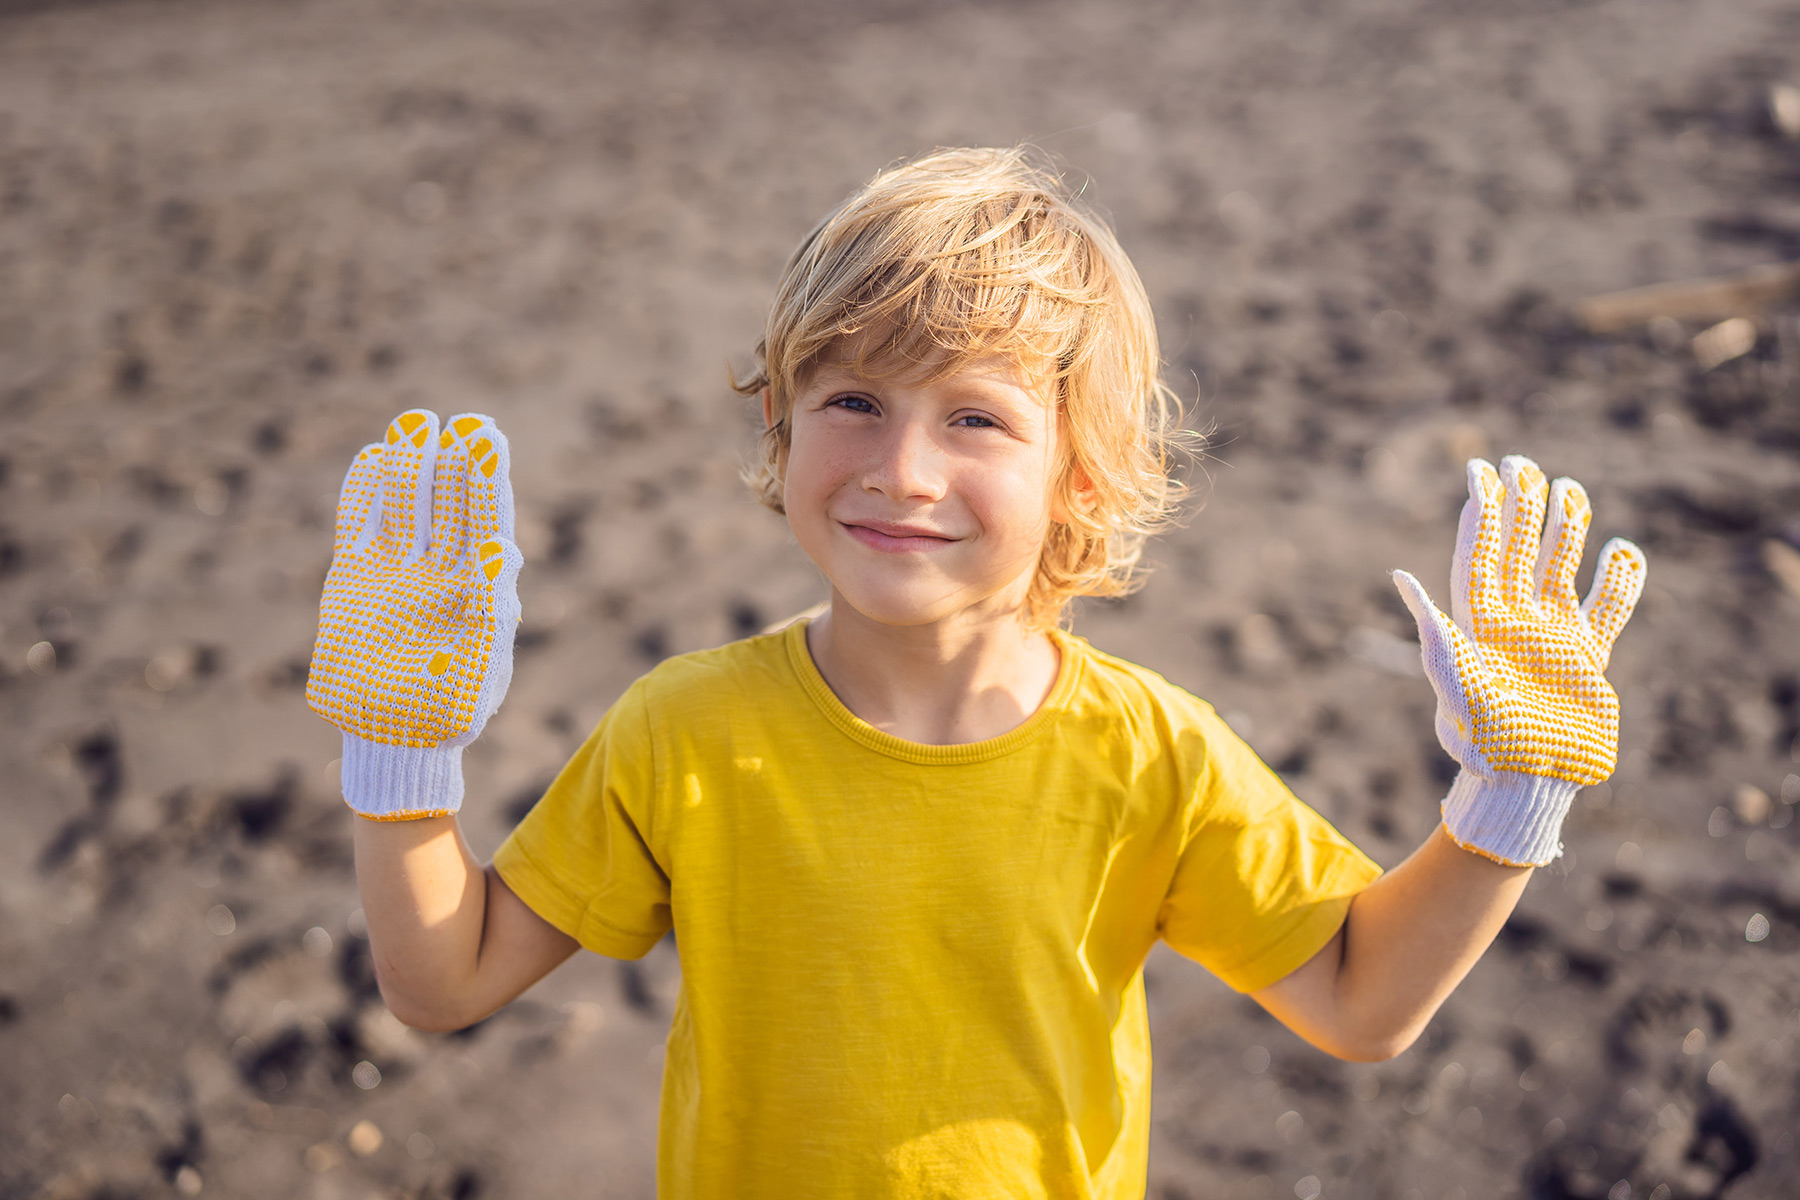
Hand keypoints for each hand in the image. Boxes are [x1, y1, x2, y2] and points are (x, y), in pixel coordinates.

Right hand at [307, 410, 523, 818]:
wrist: (395, 742)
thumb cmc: (449, 712)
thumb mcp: (479, 667)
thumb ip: (488, 612)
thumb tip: (500, 552)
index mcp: (479, 588)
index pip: (485, 521)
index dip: (487, 481)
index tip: (490, 440)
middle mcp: (440, 572)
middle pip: (448, 504)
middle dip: (455, 464)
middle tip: (466, 421)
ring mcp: (395, 573)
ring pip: (404, 506)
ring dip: (408, 466)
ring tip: (415, 422)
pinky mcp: (353, 581)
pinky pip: (358, 527)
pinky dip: (362, 495)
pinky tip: (370, 458)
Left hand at [1391, 455, 1645, 865]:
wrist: (1523, 784)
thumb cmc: (1480, 740)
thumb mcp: (1451, 682)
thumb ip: (1433, 631)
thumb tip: (1400, 578)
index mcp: (1480, 624)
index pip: (1481, 555)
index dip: (1481, 514)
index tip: (1481, 472)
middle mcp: (1515, 624)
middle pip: (1519, 552)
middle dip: (1521, 508)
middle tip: (1522, 463)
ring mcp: (1552, 638)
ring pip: (1560, 570)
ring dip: (1565, 531)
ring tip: (1569, 489)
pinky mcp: (1586, 661)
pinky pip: (1607, 611)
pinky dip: (1620, 583)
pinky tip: (1626, 552)